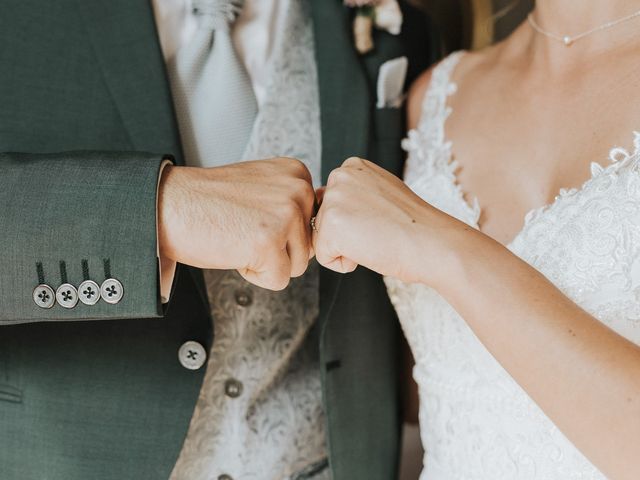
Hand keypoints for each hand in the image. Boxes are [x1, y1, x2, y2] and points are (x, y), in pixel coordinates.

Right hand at [159, 158, 314, 290]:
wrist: (171, 205)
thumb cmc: (209, 201)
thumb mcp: (262, 186)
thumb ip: (292, 202)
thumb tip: (318, 231)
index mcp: (298, 173)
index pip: (311, 223)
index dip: (280, 231)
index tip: (252, 217)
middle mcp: (298, 190)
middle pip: (307, 246)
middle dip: (276, 249)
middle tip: (243, 228)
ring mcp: (286, 215)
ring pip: (296, 265)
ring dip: (266, 261)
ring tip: (239, 237)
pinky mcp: (270, 243)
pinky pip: (278, 279)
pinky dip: (254, 274)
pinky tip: (234, 249)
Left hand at [313, 157, 466, 284]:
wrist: (432, 243)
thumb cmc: (413, 226)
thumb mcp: (382, 193)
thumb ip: (356, 193)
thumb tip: (335, 205)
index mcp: (352, 166)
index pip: (332, 203)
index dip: (355, 221)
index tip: (381, 219)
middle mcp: (339, 176)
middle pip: (322, 219)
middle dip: (346, 233)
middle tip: (378, 230)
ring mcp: (333, 199)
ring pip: (322, 238)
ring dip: (346, 248)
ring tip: (375, 239)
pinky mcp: (330, 226)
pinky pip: (324, 256)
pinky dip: (344, 263)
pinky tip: (369, 250)